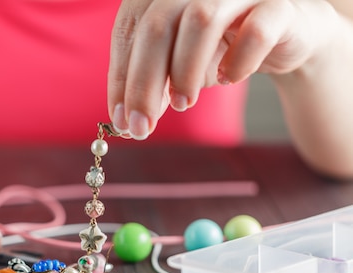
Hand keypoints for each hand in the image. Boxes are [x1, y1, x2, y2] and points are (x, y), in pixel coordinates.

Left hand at [108, 0, 338, 138]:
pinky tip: (229, 79)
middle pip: (157, 24)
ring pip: (201, 18)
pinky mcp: (280, 5)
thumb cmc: (221, 49)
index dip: (120, 76)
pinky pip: (257, 29)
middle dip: (143, 82)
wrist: (287, 35)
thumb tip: (126, 118)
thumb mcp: (176, 67)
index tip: (119, 118)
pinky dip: (239, 61)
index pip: (129, 29)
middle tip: (141, 126)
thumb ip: (151, 84)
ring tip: (182, 104)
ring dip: (185, 70)